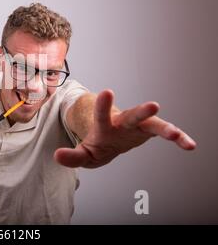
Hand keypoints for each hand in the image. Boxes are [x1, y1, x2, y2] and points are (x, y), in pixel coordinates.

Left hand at [54, 90, 195, 167]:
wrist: (111, 140)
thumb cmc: (97, 143)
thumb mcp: (84, 152)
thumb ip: (72, 156)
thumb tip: (57, 156)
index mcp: (104, 125)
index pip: (101, 115)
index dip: (103, 105)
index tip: (106, 91)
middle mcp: (122, 122)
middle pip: (131, 115)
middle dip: (141, 111)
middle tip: (154, 105)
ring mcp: (137, 126)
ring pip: (152, 124)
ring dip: (165, 128)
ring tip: (176, 135)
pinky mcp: (149, 131)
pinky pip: (165, 134)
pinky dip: (177, 138)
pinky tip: (189, 145)